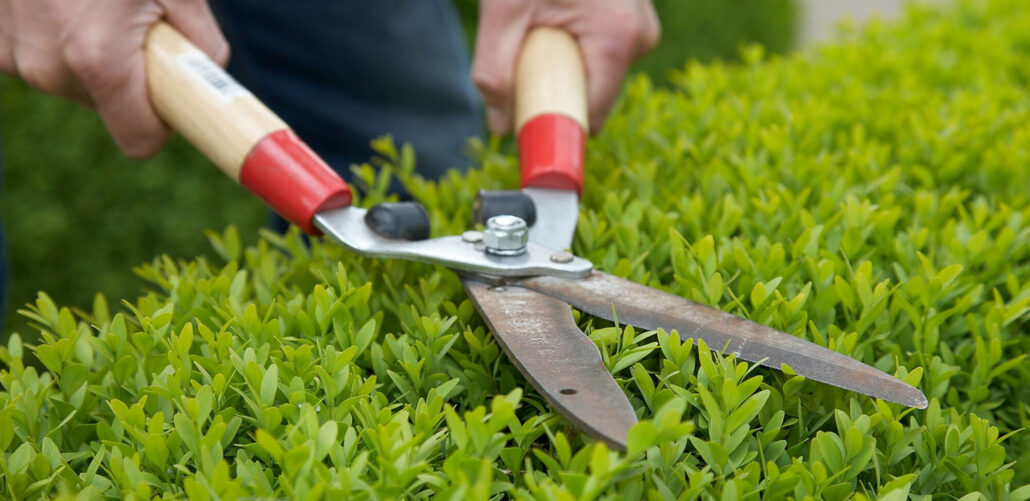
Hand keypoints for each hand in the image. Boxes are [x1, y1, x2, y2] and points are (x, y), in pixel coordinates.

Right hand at [0, 0, 227, 157]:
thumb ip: (202, 40)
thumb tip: (211, 74)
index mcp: (97, 59)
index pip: (141, 139)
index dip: (165, 120)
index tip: (176, 95)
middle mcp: (47, 66)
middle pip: (109, 107)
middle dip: (132, 75)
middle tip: (137, 20)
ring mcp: (12, 53)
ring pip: (75, 82)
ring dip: (95, 53)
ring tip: (99, 1)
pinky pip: (43, 56)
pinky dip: (61, 35)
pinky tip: (67, 0)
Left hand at [472, 0, 658, 134]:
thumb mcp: (503, 12)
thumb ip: (495, 74)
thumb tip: (499, 126)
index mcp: (618, 38)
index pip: (592, 115)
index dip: (556, 127)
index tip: (526, 129)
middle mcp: (640, 36)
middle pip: (593, 96)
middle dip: (554, 90)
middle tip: (523, 57)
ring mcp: (642, 27)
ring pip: (596, 75)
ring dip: (562, 67)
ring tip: (538, 28)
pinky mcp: (633, 20)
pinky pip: (601, 55)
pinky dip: (572, 50)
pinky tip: (554, 21)